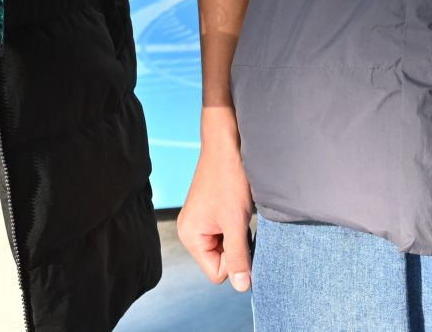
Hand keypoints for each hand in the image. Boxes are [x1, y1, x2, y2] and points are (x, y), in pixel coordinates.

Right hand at [178, 107, 255, 291]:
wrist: (227, 144)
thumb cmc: (229, 179)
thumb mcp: (236, 223)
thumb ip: (239, 257)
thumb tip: (242, 287)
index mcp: (190, 236)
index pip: (218, 273)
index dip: (235, 260)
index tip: (240, 234)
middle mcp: (190, 232)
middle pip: (221, 262)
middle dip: (237, 248)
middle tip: (240, 222)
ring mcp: (199, 223)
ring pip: (226, 249)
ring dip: (238, 236)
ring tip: (238, 213)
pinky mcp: (209, 215)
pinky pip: (225, 235)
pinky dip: (236, 228)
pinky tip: (238, 210)